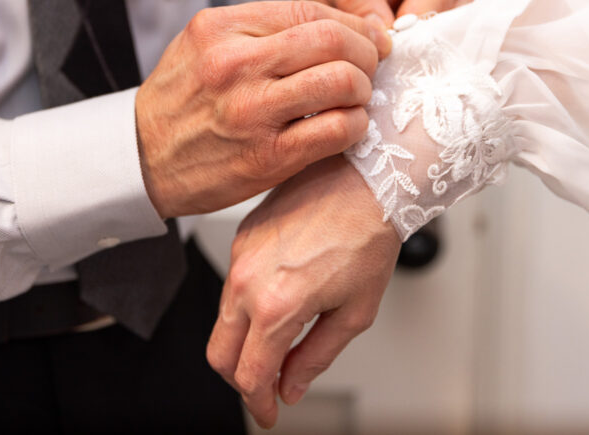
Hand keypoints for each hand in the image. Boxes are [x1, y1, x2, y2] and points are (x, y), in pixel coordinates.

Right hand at [137, 1, 390, 219]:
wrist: (139, 160)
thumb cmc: (179, 103)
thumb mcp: (202, 46)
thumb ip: (259, 30)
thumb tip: (334, 25)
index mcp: (220, 28)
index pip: (310, 11)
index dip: (352, 23)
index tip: (368, 37)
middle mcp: (235, 64)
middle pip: (332, 40)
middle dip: (366, 52)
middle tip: (369, 67)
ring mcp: (251, 111)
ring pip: (340, 81)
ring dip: (362, 90)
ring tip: (354, 99)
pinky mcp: (265, 156)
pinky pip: (335, 131)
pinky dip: (354, 127)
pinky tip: (345, 128)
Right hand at [206, 155, 399, 428]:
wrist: (366, 177)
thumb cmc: (368, 235)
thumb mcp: (354, 312)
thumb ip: (316, 357)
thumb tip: (291, 386)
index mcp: (275, 305)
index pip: (250, 374)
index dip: (260, 404)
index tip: (269, 413)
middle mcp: (247, 280)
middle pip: (220, 353)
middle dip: (242, 381)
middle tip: (268, 390)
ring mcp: (240, 255)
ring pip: (222, 320)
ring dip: (244, 344)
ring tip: (278, 349)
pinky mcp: (241, 237)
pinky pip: (232, 286)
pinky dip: (246, 310)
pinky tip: (276, 308)